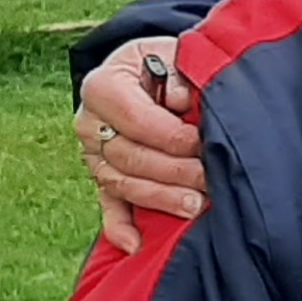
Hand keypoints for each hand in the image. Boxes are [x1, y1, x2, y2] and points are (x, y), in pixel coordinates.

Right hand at [78, 35, 208, 252]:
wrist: (154, 72)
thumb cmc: (172, 65)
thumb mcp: (177, 55)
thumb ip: (182, 73)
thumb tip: (182, 100)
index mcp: (104, 85)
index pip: (135, 118)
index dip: (171, 135)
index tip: (203, 143)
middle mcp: (90, 121)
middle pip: (130, 156)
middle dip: (175, 172)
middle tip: (211, 180)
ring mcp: (94, 153)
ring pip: (123, 183)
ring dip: (161, 198)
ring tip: (197, 206)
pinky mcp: (104, 176)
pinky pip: (109, 204)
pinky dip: (119, 227)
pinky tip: (134, 245)